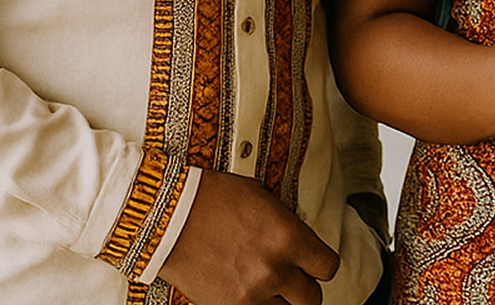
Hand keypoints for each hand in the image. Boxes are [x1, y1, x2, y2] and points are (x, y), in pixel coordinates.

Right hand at [157, 170, 338, 304]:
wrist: (166, 217)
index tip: (313, 263)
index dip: (321, 265)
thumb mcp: (264, 201)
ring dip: (280, 300)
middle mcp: (274, 270)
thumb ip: (288, 227)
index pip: (328, 268)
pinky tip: (248, 292)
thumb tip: (301, 242)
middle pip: (312, 298)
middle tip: (292, 278)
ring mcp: (250, 294)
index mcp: (289, 238)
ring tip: (267, 285)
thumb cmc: (212, 199)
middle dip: (304, 287)